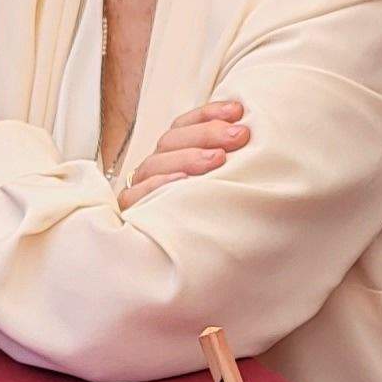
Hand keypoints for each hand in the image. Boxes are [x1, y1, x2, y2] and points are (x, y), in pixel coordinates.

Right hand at [119, 99, 244, 208]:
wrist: (190, 270)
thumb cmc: (210, 220)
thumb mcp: (220, 187)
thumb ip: (227, 161)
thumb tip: (250, 129)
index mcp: (172, 155)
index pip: (184, 125)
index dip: (209, 114)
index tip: (239, 112)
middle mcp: (155, 169)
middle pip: (172, 140)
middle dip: (207, 134)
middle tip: (240, 136)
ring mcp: (141, 190)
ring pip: (157, 163)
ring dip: (189, 157)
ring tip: (219, 160)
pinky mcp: (132, 213)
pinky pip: (138, 194)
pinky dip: (159, 185)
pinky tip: (182, 182)